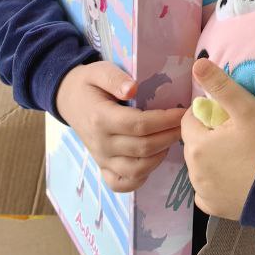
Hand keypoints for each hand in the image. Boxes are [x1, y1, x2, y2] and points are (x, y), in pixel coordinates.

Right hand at [56, 61, 185, 192]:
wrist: (69, 100)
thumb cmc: (89, 83)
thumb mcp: (99, 71)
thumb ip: (115, 78)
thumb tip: (133, 89)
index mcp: (101, 118)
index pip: (139, 125)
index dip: (164, 120)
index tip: (182, 112)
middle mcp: (101, 143)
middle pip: (143, 148)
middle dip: (169, 136)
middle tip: (185, 124)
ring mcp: (101, 158)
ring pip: (137, 169)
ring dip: (160, 155)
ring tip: (171, 138)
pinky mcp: (103, 167)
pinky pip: (123, 183)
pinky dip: (142, 177)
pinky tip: (153, 159)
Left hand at [181, 59, 254, 219]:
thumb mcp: (247, 109)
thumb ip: (221, 86)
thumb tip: (197, 64)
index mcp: (196, 144)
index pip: (190, 120)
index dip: (208, 114)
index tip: (229, 117)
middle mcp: (192, 171)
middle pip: (195, 143)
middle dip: (209, 136)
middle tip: (238, 136)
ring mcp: (202, 192)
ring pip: (200, 166)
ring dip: (212, 159)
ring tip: (240, 157)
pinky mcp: (213, 208)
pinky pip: (207, 190)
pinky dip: (216, 183)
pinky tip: (235, 178)